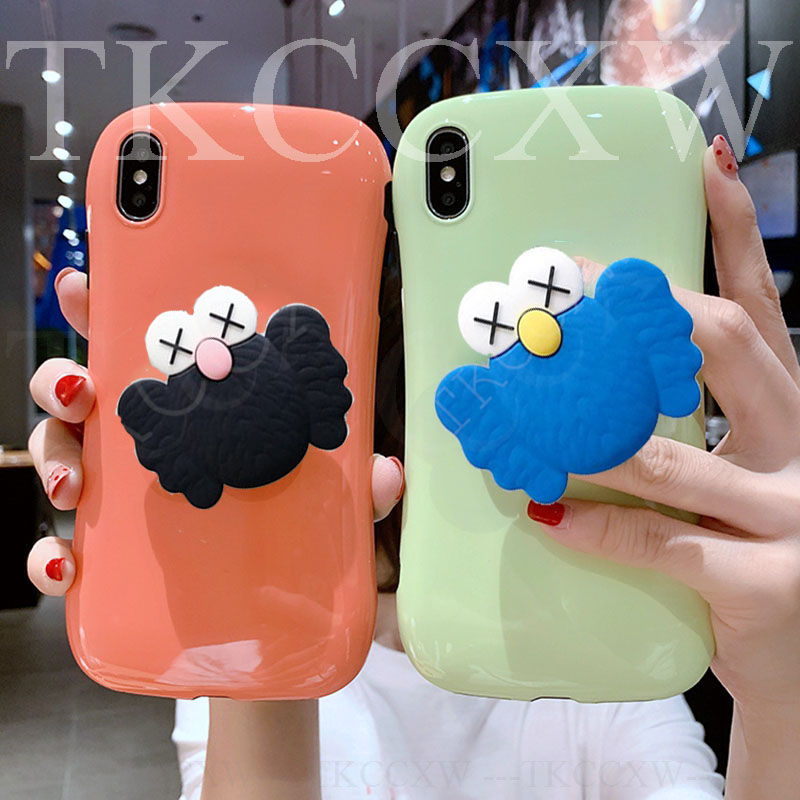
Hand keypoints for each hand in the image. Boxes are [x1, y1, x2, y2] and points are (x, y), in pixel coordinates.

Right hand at [26, 268, 404, 594]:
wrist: (282, 610)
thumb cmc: (300, 528)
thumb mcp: (335, 496)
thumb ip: (357, 481)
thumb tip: (385, 470)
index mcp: (199, 404)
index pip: (146, 345)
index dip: (108, 309)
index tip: (89, 286)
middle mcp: (154, 438)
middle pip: (88, 394)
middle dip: (64, 380)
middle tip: (82, 389)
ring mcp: (128, 491)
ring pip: (65, 457)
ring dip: (56, 458)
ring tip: (77, 482)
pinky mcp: (114, 554)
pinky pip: (67, 548)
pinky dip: (53, 556)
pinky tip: (67, 566)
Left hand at [528, 139, 799, 794]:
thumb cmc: (753, 559)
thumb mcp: (733, 481)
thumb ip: (683, 435)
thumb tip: (588, 392)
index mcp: (793, 414)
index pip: (763, 310)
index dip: (737, 236)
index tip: (706, 170)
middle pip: (732, 349)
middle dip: (649, 313)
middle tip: (576, 289)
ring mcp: (795, 516)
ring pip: (679, 455)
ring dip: (591, 433)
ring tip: (529, 416)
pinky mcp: (767, 584)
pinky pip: (664, 542)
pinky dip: (599, 527)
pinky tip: (550, 514)